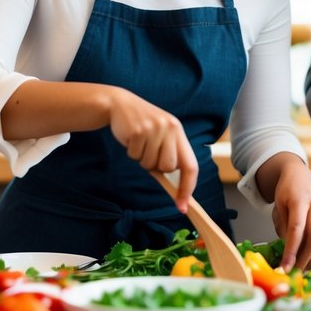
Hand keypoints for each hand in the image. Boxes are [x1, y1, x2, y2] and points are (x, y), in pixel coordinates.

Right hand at [106, 87, 198, 210]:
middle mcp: (170, 128)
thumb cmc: (142, 126)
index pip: (191, 165)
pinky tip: (131, 138)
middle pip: (169, 167)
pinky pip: (135, 156)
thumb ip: (168, 157)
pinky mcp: (138, 130)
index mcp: (179, 131)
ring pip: (150, 164)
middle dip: (157, 167)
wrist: (120, 104)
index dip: (188, 187)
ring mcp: (154, 129)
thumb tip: (175, 189)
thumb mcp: (160, 135)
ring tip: (140, 143)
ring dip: (142, 159)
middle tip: (148, 152)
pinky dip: (131, 153)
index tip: (182, 205)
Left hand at [267, 156, 310, 270]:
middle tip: (295, 272)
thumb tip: (288, 251)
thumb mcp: (278, 207)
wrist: (299, 176)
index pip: (297, 229)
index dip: (291, 250)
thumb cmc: (286, 192)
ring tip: (303, 269)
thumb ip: (283, 227)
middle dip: (305, 258)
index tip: (285, 267)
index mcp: (300, 200)